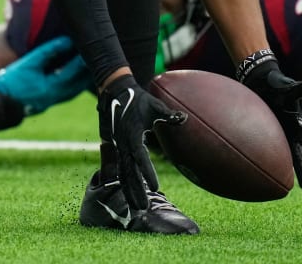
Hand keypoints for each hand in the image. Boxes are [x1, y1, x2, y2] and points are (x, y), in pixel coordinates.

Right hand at [0, 36, 93, 114]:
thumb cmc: (10, 82)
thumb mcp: (28, 63)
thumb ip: (48, 52)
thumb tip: (66, 41)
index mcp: (52, 87)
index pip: (75, 70)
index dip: (84, 58)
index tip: (92, 46)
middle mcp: (56, 96)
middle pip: (80, 83)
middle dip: (90, 70)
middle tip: (100, 56)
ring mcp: (52, 101)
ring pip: (76, 90)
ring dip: (84, 78)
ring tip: (92, 65)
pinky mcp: (47, 102)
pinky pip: (68, 93)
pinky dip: (75, 84)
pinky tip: (76, 77)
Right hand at [98, 74, 185, 210]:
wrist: (117, 93)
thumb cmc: (139, 99)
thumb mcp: (155, 105)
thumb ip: (168, 114)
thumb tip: (184, 118)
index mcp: (132, 134)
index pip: (140, 157)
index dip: (147, 172)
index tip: (156, 187)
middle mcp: (123, 144)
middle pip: (129, 172)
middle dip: (136, 191)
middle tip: (144, 207)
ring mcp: (118, 147)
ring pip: (123, 174)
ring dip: (129, 191)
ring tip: (137, 208)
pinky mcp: (117, 149)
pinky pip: (121, 169)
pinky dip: (125, 183)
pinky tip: (130, 195)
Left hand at [242, 57, 301, 188]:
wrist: (260, 78)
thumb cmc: (275, 82)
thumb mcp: (286, 86)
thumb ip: (297, 89)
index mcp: (298, 122)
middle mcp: (290, 129)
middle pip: (297, 153)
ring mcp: (277, 131)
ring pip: (282, 154)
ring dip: (284, 169)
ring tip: (285, 186)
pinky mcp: (264, 130)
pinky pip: (265, 148)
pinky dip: (264, 158)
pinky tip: (258, 170)